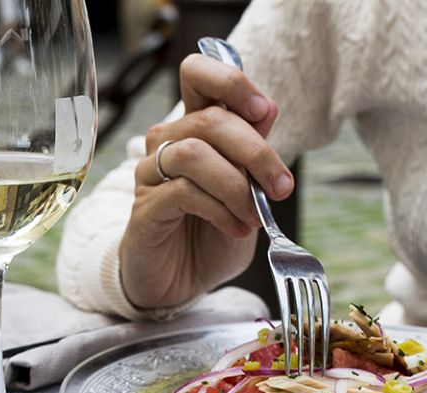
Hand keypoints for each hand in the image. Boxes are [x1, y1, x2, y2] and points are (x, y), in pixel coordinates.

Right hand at [118, 54, 293, 310]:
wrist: (179, 285)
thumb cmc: (210, 238)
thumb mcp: (246, 196)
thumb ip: (252, 157)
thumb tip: (268, 109)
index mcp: (194, 130)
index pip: (198, 74)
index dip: (230, 81)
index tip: (264, 110)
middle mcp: (167, 143)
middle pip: (209, 119)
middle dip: (255, 151)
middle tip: (281, 186)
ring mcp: (151, 173)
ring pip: (195, 154)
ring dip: (236, 187)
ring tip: (254, 217)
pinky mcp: (145, 206)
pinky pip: (184, 192)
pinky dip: (221, 211)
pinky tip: (236, 228)